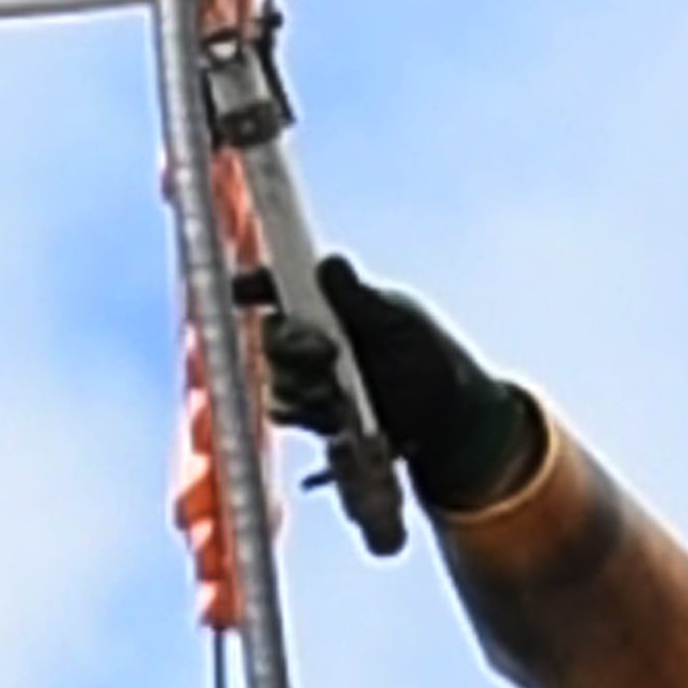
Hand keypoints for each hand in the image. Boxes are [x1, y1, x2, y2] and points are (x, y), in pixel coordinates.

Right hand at [272, 255, 544, 518]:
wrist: (446, 425)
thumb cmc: (432, 363)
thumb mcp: (399, 325)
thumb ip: (359, 299)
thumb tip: (326, 262)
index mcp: (336, 304)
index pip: (284, 285)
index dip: (256, 284)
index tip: (241, 289)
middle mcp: (317, 336)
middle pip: (272, 335)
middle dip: (289, 346)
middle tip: (324, 354)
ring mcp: (313, 376)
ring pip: (275, 377)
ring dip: (299, 385)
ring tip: (335, 394)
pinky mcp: (314, 412)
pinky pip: (283, 410)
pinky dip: (303, 413)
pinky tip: (332, 417)